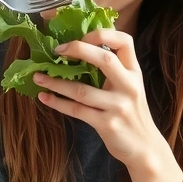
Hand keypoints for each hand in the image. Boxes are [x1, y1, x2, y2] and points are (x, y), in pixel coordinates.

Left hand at [33, 29, 164, 165]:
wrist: (145, 147)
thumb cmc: (131, 113)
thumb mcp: (129, 87)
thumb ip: (113, 70)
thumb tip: (80, 50)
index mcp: (133, 72)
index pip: (125, 42)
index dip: (102, 34)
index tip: (81, 37)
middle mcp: (129, 86)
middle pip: (104, 59)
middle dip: (78, 49)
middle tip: (56, 50)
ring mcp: (118, 106)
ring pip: (82, 89)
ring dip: (56, 82)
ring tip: (37, 77)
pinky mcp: (107, 124)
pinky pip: (77, 110)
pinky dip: (58, 103)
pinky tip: (45, 97)